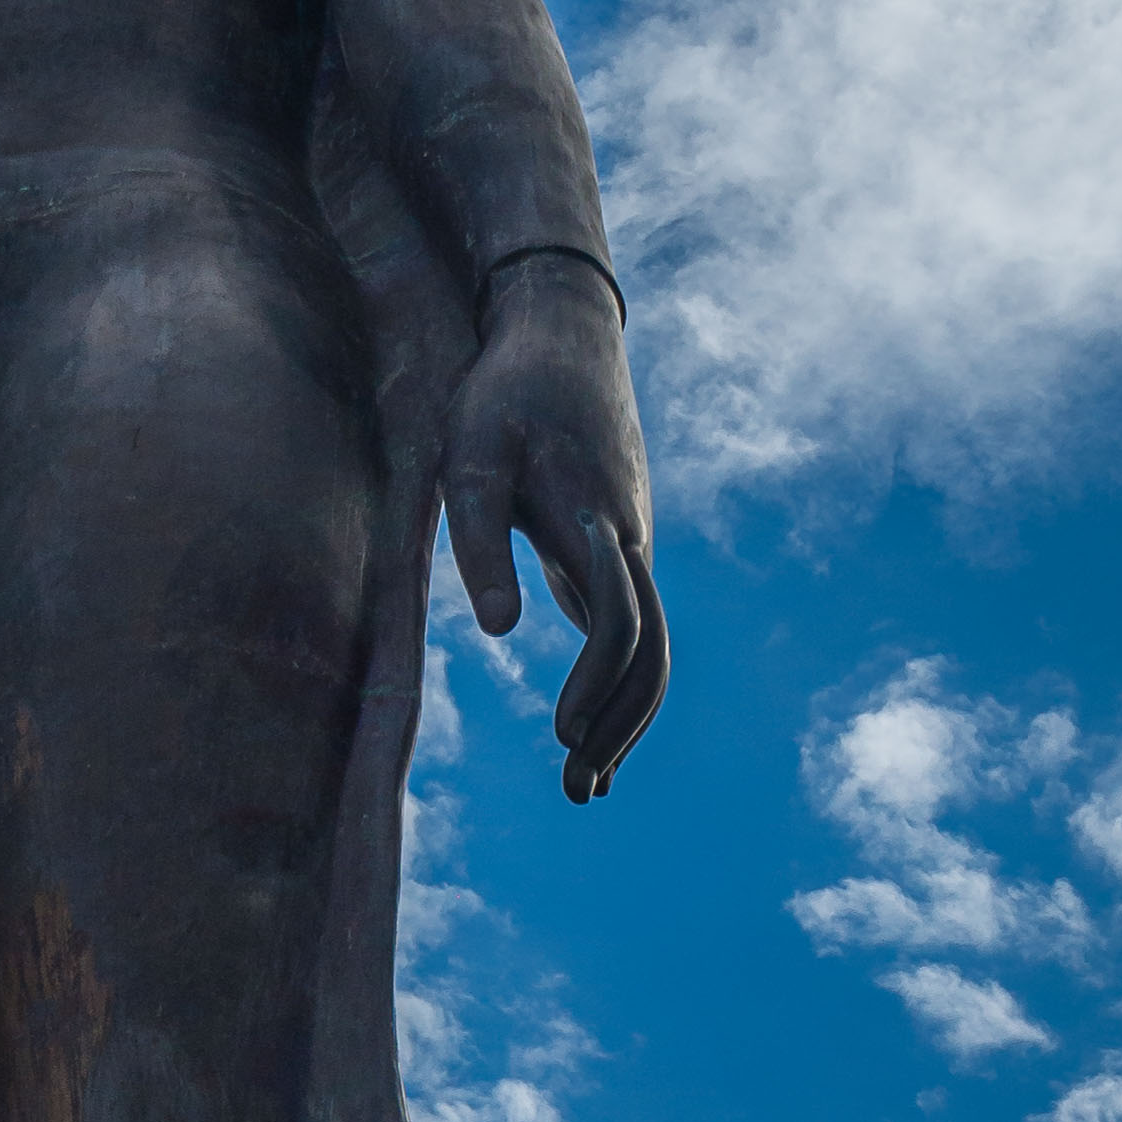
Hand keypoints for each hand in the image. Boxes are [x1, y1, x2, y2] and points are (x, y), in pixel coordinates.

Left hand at [442, 260, 669, 800]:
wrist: (562, 326)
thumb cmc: (503, 391)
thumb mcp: (469, 458)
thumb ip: (479, 541)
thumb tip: (504, 633)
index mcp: (597, 525)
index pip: (620, 625)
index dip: (597, 685)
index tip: (560, 736)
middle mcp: (629, 540)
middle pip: (652, 652)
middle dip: (622, 728)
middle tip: (580, 795)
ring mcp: (631, 543)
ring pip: (650, 645)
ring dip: (624, 717)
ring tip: (586, 783)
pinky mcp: (619, 543)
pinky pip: (634, 625)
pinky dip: (620, 684)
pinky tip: (589, 729)